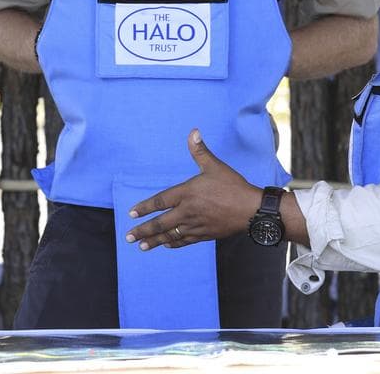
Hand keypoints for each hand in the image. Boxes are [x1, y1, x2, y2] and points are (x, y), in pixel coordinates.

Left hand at [125, 128, 261, 249]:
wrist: (251, 210)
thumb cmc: (233, 186)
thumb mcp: (215, 166)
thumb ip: (200, 151)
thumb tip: (193, 132)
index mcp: (187, 193)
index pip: (160, 201)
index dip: (144, 207)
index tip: (131, 214)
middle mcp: (187, 211)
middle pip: (160, 223)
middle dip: (142, 231)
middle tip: (128, 237)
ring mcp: (195, 225)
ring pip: (170, 235)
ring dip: (155, 241)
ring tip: (141, 247)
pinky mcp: (205, 235)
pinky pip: (185, 240)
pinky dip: (174, 243)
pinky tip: (167, 246)